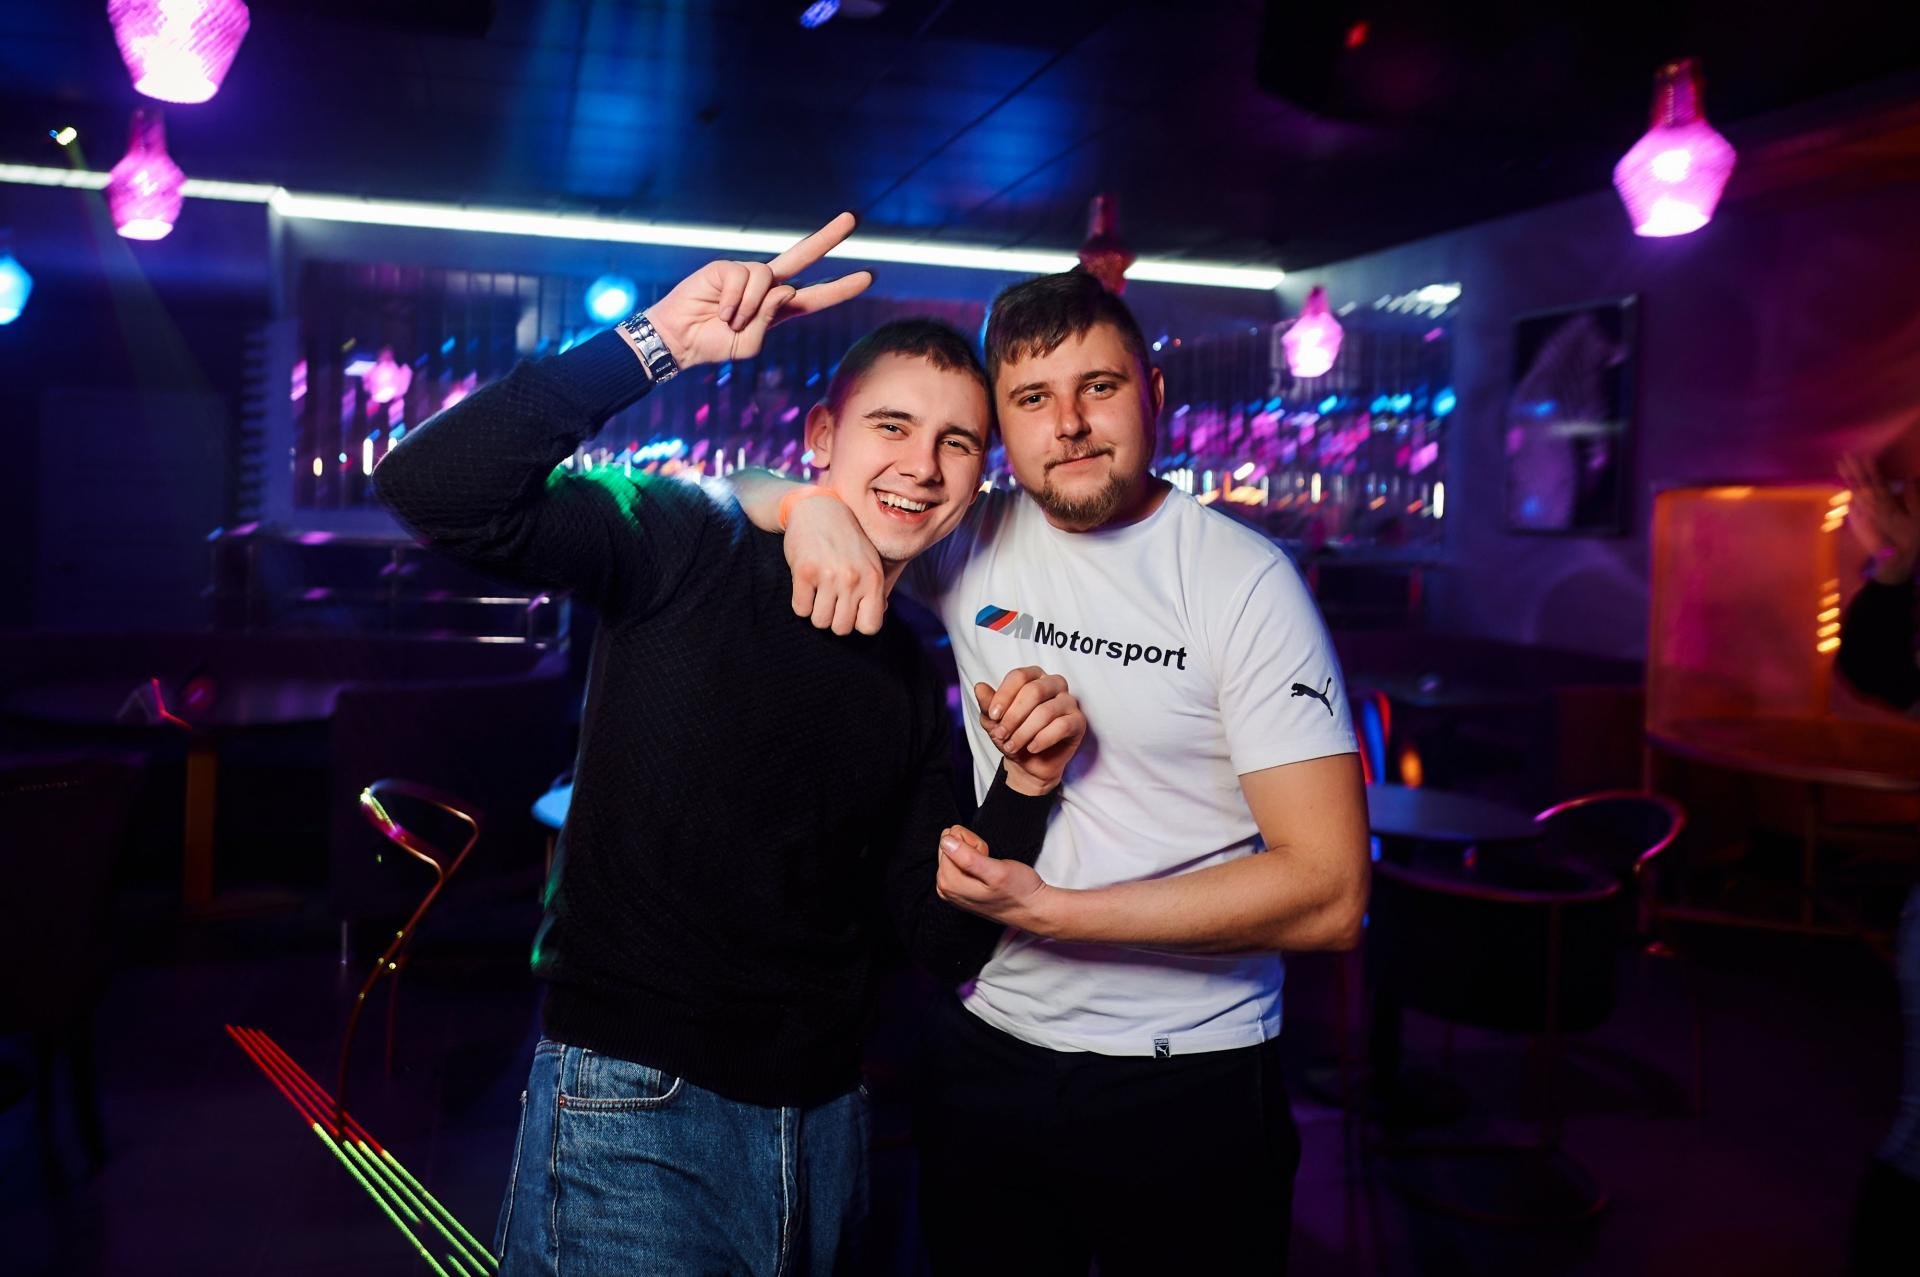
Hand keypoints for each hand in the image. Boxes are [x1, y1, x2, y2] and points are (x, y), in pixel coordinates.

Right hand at [644, 212, 872, 367]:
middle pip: (802, 256)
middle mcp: (766, 286)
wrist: (680, 340)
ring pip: (767, 277)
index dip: (841, 287)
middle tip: (852, 219)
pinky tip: (720, 310)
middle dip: (827, 238)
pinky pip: (743, 278)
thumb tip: (784, 288)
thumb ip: (771, 318)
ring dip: (749, 306)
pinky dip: (734, 300)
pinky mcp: (725, 267)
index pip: (815, 296)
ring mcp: (746, 275)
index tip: (868, 277)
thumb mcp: (751, 343)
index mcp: (779, 308)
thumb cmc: (715, 344)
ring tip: (731, 320)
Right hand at [787, 493, 886, 634]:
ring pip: (820, 622)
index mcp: (874, 578)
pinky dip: (801, 602)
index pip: (870, 627)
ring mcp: (829, 575)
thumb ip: (875, 593)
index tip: (850, 610)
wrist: (818, 509)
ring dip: (816, 611)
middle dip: (834, 618)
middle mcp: (854, 578)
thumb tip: (873, 621)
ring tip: (818, 592)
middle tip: (830, 599)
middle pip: (841, 629)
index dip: (857, 623)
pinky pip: (800, 609)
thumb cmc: (846, 541)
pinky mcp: (805, 572)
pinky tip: (806, 586)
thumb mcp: (869, 563)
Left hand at [936, 825, 1054, 931]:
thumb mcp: (997, 871)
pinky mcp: (959, 890)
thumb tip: (946, 841)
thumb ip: (968, 858)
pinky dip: (974, 862)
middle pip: (947, 849)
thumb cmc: (1019, 891)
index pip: (947, 843)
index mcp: (951, 884)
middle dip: (969, 847)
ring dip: (972, 854)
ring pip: (953, 854)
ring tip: (990, 868)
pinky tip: (987, 873)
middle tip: (988, 861)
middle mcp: (946, 889)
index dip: (969, 842)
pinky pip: (958, 864)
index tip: (985, 854)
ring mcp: (952, 891)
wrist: (1032, 908)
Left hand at [975, 667, 1085, 794]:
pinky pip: (1062, 726)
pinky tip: (1032, 748)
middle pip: (1034, 691)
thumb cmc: (1013, 735)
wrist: (1028, 763)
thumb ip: (987, 704)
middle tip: (1001, 734)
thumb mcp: (994, 721)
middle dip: (1013, 716)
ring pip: (1046, 711)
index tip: (993, 716)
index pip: (1019, 676)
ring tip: (1012, 746)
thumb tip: (979, 687)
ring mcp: (1068, 701)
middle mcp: (1053, 683)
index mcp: (1033, 676)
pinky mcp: (1078, 721)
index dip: (1004, 696)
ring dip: (1024, 732)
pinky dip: (1043, 739)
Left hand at [1840, 453, 1919, 582]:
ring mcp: (1861, 515)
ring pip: (1853, 492)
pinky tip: (1845, 485)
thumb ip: (1913, 497)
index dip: (1870, 468)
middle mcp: (1870, 507)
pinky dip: (1848, 492)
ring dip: (1848, 478)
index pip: (1876, 482)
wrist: (1893, 561)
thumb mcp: (1919, 517)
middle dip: (1853, 469)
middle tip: (1845, 455)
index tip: (1863, 455)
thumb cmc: (1910, 538)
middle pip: (1860, 484)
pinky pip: (1852, 503)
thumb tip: (1910, 478)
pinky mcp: (1857, 522)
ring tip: (1840, 465)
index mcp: (1886, 504)